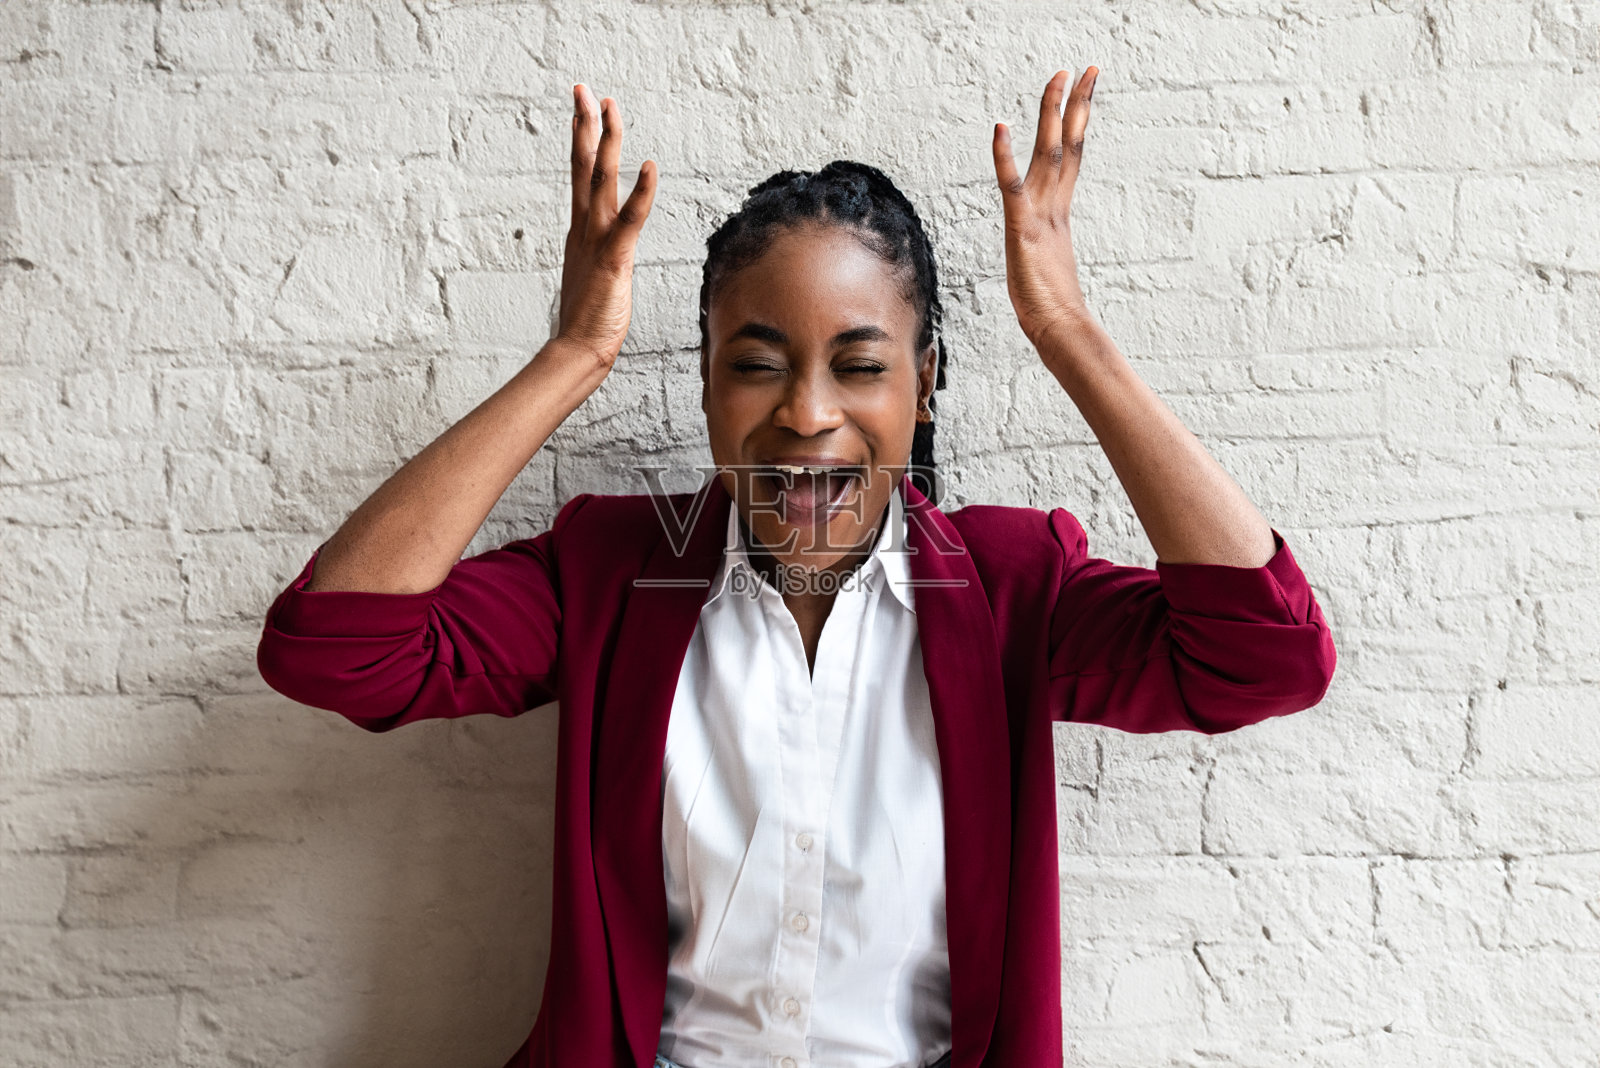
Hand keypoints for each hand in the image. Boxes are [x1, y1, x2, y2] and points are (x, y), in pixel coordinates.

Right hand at [555, 83, 657, 366]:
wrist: (578, 347)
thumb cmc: (589, 317)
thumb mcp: (595, 275)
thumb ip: (600, 254)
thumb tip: (606, 250)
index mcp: (581, 229)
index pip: (580, 175)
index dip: (582, 139)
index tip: (583, 108)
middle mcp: (585, 227)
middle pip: (582, 166)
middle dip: (585, 124)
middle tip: (584, 89)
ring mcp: (596, 240)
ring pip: (600, 181)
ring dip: (606, 142)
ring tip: (610, 107)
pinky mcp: (612, 258)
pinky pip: (630, 219)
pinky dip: (641, 193)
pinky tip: (650, 167)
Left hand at [991, 67, 1098, 352]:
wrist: (1059, 330)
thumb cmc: (1052, 308)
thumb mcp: (1044, 265)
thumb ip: (1045, 248)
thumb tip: (1046, 255)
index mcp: (1059, 212)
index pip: (1073, 156)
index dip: (1078, 121)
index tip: (1086, 89)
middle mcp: (1054, 206)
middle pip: (1069, 144)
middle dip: (1076, 104)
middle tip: (1087, 68)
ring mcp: (1040, 215)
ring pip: (1049, 153)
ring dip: (1052, 113)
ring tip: (1059, 76)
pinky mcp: (1022, 228)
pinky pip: (1012, 185)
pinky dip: (1005, 156)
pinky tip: (1001, 127)